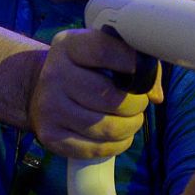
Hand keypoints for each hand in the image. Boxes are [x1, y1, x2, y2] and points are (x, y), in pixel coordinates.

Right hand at [28, 29, 162, 158]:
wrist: (38, 89)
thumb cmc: (83, 69)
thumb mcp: (101, 51)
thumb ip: (133, 61)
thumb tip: (155, 95)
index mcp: (69, 45)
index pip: (105, 51)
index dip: (133, 64)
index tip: (144, 75)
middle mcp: (54, 74)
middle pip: (111, 98)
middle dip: (137, 105)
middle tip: (139, 104)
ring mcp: (49, 107)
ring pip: (106, 127)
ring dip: (130, 127)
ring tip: (131, 120)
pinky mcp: (49, 136)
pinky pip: (94, 149)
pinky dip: (115, 146)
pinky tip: (118, 136)